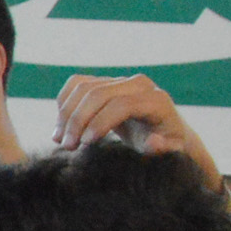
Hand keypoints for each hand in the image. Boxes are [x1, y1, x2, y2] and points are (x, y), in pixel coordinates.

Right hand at [53, 74, 199, 158]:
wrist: (161, 129)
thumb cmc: (165, 144)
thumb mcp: (170, 151)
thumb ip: (164, 148)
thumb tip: (153, 142)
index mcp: (156, 100)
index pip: (121, 104)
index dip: (99, 122)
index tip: (85, 144)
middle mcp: (138, 84)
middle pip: (98, 94)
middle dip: (78, 120)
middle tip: (67, 146)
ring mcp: (119, 80)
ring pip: (83, 88)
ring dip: (65, 114)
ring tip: (60, 140)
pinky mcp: (105, 81)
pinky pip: (76, 84)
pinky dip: (64, 103)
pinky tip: (61, 126)